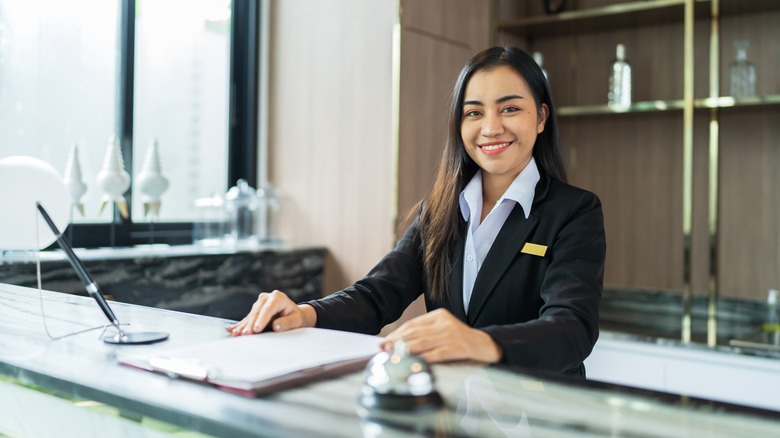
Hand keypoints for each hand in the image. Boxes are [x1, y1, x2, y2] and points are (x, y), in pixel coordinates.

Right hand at [225, 290, 316, 335]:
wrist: (292, 314)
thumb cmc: (296, 317)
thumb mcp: (296, 320)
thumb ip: (287, 323)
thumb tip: (276, 326)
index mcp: (278, 297)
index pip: (268, 309)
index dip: (261, 319)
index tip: (256, 329)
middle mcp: (267, 297)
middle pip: (257, 312)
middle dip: (250, 324)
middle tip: (245, 335)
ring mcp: (259, 302)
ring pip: (250, 315)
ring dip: (243, 326)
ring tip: (236, 334)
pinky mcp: (255, 309)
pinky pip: (247, 318)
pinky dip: (240, 325)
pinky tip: (231, 330)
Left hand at [380, 308, 501, 363]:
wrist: (486, 345)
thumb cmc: (460, 340)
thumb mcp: (443, 330)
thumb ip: (425, 333)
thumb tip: (398, 342)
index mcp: (439, 315)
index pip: (413, 324)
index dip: (397, 333)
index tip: (385, 341)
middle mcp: (445, 322)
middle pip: (416, 333)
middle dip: (397, 342)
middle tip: (384, 348)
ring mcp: (452, 335)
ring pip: (423, 343)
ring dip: (406, 350)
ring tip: (393, 355)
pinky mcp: (459, 347)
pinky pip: (437, 354)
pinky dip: (424, 358)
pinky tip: (414, 362)